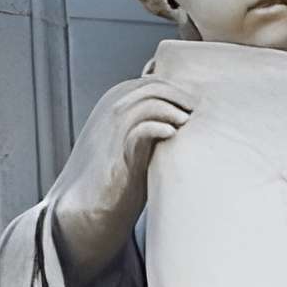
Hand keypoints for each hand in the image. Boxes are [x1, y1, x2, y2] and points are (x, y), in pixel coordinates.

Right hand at [51, 77, 195, 286]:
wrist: (92, 205)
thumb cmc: (120, 172)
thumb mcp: (135, 138)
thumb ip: (151, 121)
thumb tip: (183, 111)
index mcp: (116, 104)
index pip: (151, 82)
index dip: (176, 88)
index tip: (194, 103)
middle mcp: (111, 112)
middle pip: (152, 88)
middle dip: (178, 96)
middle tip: (195, 111)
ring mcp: (112, 132)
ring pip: (146, 104)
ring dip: (171, 110)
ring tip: (187, 122)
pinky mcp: (117, 156)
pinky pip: (140, 131)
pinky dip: (158, 128)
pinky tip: (172, 135)